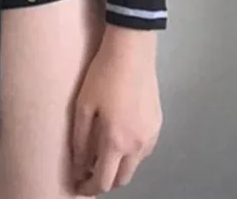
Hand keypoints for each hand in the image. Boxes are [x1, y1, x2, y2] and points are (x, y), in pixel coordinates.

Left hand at [72, 28, 161, 194]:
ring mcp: (151, 135)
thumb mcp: (83, 106)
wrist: (131, 51)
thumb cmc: (104, 75)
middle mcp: (138, 145)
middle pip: (122, 179)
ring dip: (119, 167)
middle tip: (88, 172)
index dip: (89, 187)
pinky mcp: (158, 124)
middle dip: (105, 181)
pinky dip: (130, 153)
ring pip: (135, 165)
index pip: (103, 180)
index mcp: (116, 142)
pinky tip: (119, 138)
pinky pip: (143, 149)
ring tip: (101, 154)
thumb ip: (80, 140)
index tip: (78, 185)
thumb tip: (79, 164)